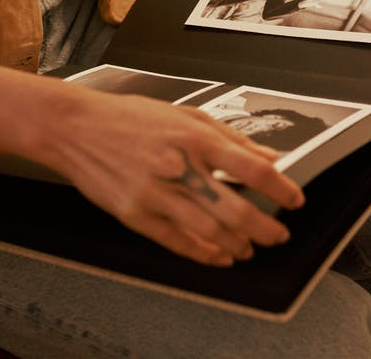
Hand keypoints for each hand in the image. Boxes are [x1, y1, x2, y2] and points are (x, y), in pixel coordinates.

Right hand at [46, 89, 304, 266]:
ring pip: (209, 231)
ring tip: (249, 248)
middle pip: (235, 209)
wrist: (76, 128)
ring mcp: (155, 194)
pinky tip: (218, 256)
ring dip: (237, 244)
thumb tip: (269, 158)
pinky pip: (176, 241)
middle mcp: (178, 167)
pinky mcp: (135, 214)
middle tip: (279, 235)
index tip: (294, 200)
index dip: (280, 189)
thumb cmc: (130, 117)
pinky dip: (202, 253)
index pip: (251, 169)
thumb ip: (231, 137)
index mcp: (195, 138)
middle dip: (265, 228)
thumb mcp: (185, 114)